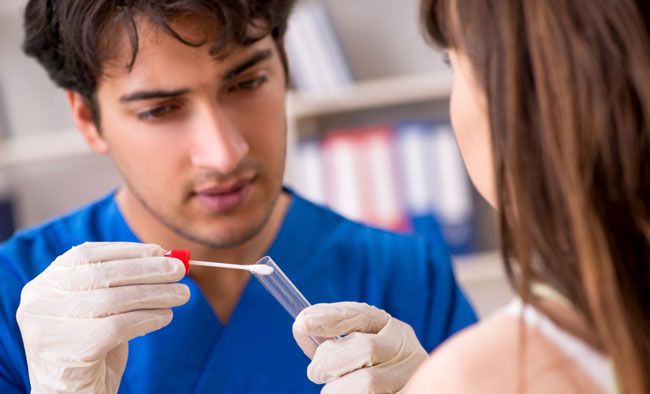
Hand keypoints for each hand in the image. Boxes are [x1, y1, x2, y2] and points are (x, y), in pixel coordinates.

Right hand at [16, 242, 189, 393]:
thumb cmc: (92, 347)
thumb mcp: (101, 309)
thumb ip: (121, 282)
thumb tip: (163, 256)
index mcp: (43, 285)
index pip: (86, 255)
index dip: (126, 251)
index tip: (160, 250)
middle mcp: (38, 303)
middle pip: (103, 275)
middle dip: (148, 270)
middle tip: (180, 271)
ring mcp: (47, 328)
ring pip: (113, 300)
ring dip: (156, 294)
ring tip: (182, 294)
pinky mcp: (67, 352)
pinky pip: (118, 327)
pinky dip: (148, 318)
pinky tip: (166, 317)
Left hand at [293, 302, 427, 393]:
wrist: (410, 391)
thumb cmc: (373, 379)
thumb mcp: (355, 356)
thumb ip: (333, 344)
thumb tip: (301, 327)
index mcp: (396, 332)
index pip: (363, 314)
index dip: (331, 316)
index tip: (302, 322)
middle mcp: (410, 352)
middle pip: (364, 347)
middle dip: (330, 360)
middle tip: (315, 372)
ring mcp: (412, 378)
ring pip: (366, 381)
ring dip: (338, 388)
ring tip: (334, 390)